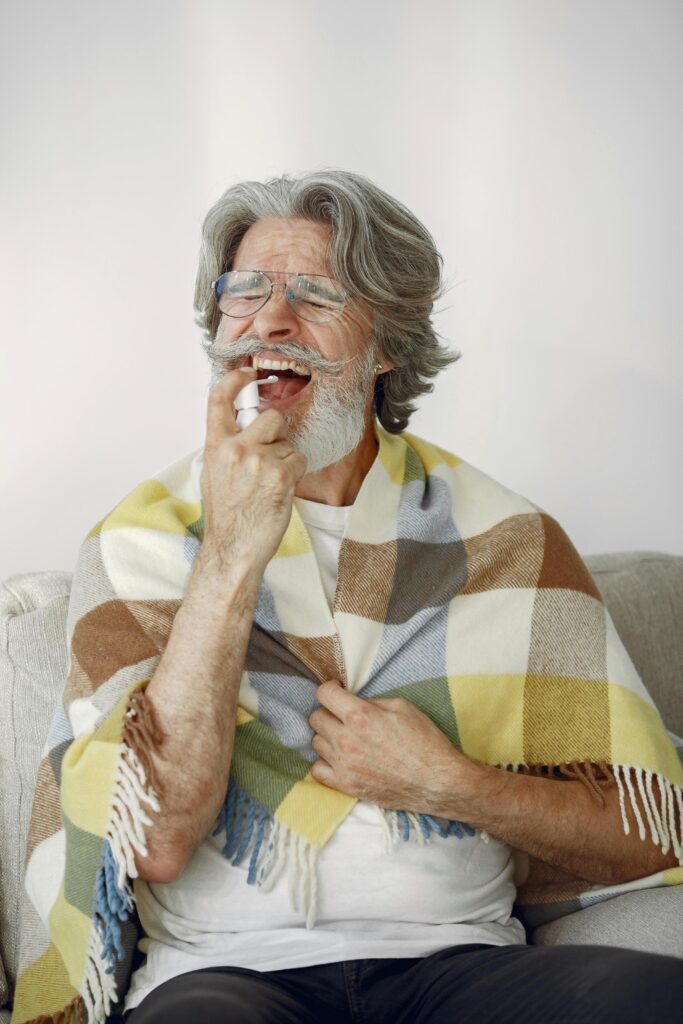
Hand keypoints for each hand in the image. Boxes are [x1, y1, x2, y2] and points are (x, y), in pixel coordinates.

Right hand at [199, 368, 307, 573]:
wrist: (234, 547)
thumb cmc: (227, 515)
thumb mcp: (215, 474)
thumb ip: (228, 446)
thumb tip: (246, 427)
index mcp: (216, 446)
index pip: (220, 399)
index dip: (236, 380)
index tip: (248, 373)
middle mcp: (236, 448)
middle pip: (271, 416)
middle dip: (278, 432)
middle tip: (271, 456)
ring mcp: (259, 461)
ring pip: (288, 442)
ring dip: (287, 459)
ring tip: (270, 483)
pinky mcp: (281, 475)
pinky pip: (299, 459)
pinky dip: (295, 473)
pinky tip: (280, 491)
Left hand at [309, 680, 477, 815]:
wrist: (437, 781)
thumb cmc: (425, 742)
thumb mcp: (401, 707)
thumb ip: (370, 702)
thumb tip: (352, 702)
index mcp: (360, 716)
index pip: (323, 694)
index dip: (330, 689)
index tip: (337, 692)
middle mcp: (347, 740)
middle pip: (316, 718)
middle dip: (329, 712)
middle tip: (343, 716)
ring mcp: (344, 765)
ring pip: (316, 743)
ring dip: (328, 737)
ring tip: (346, 738)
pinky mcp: (346, 786)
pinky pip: (317, 770)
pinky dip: (325, 762)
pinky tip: (340, 758)